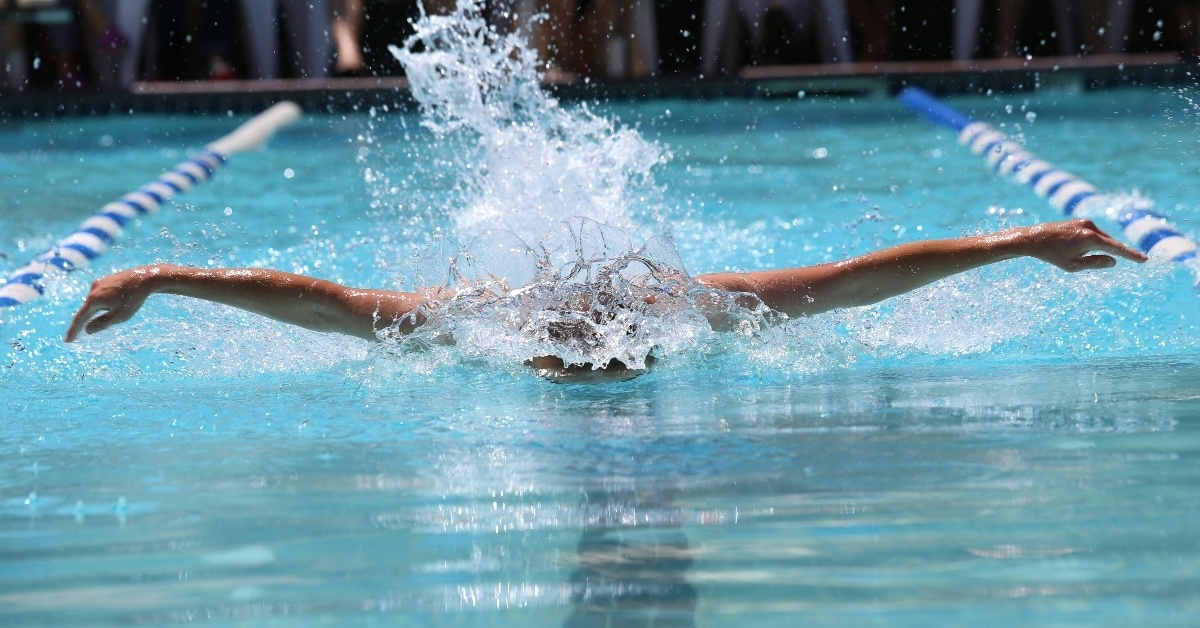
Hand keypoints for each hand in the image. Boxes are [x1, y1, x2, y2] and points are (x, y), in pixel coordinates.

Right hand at [65, 265, 163, 341]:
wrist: (145, 278)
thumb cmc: (133, 299)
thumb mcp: (119, 316)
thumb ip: (102, 324)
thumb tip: (87, 330)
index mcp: (94, 299)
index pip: (80, 319)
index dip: (74, 331)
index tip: (67, 341)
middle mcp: (92, 289)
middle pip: (89, 310)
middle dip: (95, 318)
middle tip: (101, 322)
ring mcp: (98, 283)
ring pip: (97, 302)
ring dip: (105, 308)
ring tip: (123, 304)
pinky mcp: (104, 280)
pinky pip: (102, 295)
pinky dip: (107, 301)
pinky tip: (121, 298)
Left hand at [1016, 219, 1146, 271]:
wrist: (1033, 238)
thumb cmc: (1052, 255)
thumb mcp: (1073, 266)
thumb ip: (1095, 263)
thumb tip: (1114, 260)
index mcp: (1090, 238)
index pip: (1116, 248)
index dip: (1131, 255)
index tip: (1145, 259)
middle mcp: (1090, 227)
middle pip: (1111, 243)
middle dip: (1119, 252)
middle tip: (1138, 260)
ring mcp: (1086, 222)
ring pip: (1103, 239)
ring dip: (1102, 249)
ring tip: (1079, 255)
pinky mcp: (1081, 221)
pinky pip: (1095, 234)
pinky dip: (1096, 243)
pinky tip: (1082, 249)